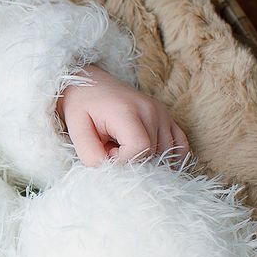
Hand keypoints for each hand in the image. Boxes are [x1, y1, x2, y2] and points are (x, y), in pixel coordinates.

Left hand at [58, 64, 189, 167]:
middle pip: (153, 153)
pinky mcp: (167, 118)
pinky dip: (171, 157)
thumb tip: (110, 172)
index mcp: (127, 111)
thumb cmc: (81, 107)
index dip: (124, 161)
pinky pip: (180, 144)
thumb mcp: (76, 130)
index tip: (107, 154)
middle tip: (112, 150)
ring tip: (125, 148)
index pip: (140, 148)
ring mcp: (162, 113)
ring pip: (167, 152)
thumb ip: (90, 155)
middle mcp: (151, 110)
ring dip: (147, 159)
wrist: (90, 84)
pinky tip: (154, 160)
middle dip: (132, 161)